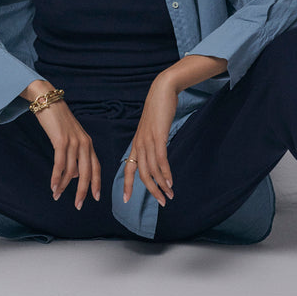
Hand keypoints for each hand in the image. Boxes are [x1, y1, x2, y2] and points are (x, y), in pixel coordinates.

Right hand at [33, 101, 100, 208]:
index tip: (96, 198)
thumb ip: (74, 154)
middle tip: (78, 205)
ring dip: (63, 186)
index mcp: (88, 143)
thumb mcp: (69, 137)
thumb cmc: (57, 120)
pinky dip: (56, 177)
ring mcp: (74, 142)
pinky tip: (53, 186)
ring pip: (71, 171)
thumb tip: (74, 175)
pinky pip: (60, 164)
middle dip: (82, 191)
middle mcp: (84, 143)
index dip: (97, 183)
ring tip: (56, 195)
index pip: (96, 167)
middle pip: (87, 173)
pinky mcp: (61, 141)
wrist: (47, 100)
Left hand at [123, 71, 177, 206]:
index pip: (129, 169)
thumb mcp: (151, 130)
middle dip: (151, 191)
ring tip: (169, 195)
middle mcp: (139, 144)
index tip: (125, 200)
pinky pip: (160, 159)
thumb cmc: (158, 111)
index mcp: (136, 144)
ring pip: (151, 169)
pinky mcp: (158, 136)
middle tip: (162, 203)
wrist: (161, 92)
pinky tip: (171, 182)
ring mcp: (148, 140)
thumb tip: (155, 156)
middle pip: (141, 174)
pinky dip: (165, 172)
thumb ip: (151, 143)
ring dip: (161, 185)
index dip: (127, 185)